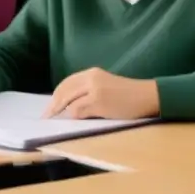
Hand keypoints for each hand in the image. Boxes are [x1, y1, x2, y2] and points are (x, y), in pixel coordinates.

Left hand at [44, 68, 159, 119]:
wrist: (146, 96)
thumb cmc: (128, 95)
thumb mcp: (105, 85)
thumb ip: (88, 90)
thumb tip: (67, 105)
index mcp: (92, 73)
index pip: (67, 83)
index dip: (56, 96)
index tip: (50, 107)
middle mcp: (92, 78)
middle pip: (64, 92)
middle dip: (54, 106)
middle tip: (48, 117)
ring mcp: (95, 90)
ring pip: (69, 103)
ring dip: (66, 113)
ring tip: (62, 121)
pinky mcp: (98, 102)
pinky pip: (78, 111)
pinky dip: (75, 117)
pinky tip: (79, 121)